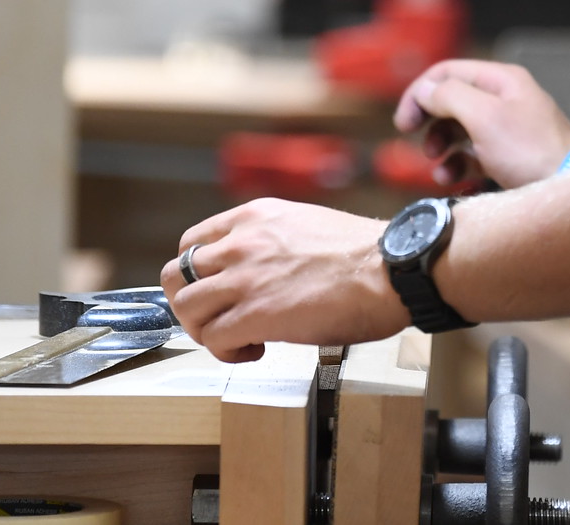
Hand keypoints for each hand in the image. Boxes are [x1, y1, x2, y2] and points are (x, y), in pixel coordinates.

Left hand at [160, 199, 408, 361]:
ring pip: (187, 308)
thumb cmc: (365, 253)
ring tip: (236, 339)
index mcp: (255, 216)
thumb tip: (265, 270)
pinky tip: (254, 351)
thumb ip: (273, 240)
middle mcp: (242, 242)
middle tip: (218, 319)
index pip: (191, 243)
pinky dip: (226, 352)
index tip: (216, 290)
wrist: (392, 268)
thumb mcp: (305, 224)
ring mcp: (246, 278)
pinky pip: (214, 339)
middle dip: (191, 304)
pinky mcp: (257, 315)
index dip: (197, 274)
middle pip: (177, 276)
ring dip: (205, 330)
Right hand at [393, 59, 569, 188]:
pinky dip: (458, 165)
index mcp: (501, 80)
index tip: (404, 121)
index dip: (420, 92)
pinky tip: (452, 179)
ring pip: (460, 130)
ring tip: (437, 167)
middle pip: (452, 101)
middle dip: (430, 121)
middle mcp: (505, 99)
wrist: (569, 188)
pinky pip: (474, 155)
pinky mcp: (510, 156)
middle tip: (417, 142)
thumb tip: (425, 90)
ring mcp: (508, 129)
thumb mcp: (484, 116)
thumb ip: (449, 96)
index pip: (447, 72)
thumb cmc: (532, 151)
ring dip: (442, 147)